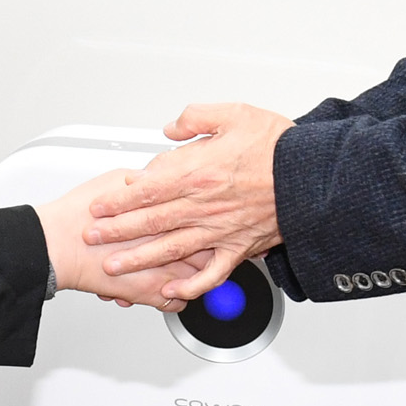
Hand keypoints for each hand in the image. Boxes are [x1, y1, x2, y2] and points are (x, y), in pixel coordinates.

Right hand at [36, 175, 200, 310]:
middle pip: (208, 250)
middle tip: (199, 241)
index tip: (205, 216)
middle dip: (204, 246)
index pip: (206, 219)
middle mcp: (170, 246)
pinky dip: (175, 296)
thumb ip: (147, 179)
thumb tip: (158, 176)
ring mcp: (163, 273)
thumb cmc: (82, 214)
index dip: (206, 218)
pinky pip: (178, 302)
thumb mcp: (119, 180)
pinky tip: (167, 286)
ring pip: (198, 279)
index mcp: (168, 216)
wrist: (60, 244)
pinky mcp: (149, 295)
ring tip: (184, 264)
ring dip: (193, 273)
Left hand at [81, 102, 292, 302]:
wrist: (313, 175)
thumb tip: (170, 129)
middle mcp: (205, 204)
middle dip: (116, 231)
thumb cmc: (279, 147)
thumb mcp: (234, 114)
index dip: (118, 200)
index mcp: (199, 172)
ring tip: (115, 267)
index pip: (147, 189)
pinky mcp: (240, 247)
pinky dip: (192, 285)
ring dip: (140, 259)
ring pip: (171, 249)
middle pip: (151, 221)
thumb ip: (195, 119)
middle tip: (92, 238)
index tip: (99, 206)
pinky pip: (212, 272)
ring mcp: (221, 229)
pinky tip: (174, 291)